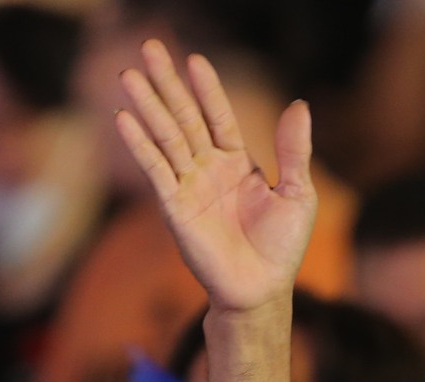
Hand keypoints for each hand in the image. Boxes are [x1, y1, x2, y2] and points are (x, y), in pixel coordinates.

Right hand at [113, 41, 314, 312]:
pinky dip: (140, 145)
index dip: (207, 90)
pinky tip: (124, 119)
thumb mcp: (297, 193)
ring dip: (147, 106)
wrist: (262, 290)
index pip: (218, 116)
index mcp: (236, 163)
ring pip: (166, 137)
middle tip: (150, 48)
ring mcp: (188, 186)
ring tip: (128, 74)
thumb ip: (293, 150)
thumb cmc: (282, 247)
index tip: (195, 60)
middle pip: (184, 118)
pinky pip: (155, 170)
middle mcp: (208, 169)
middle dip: (168, 85)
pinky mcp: (174, 208)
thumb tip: (300, 104)